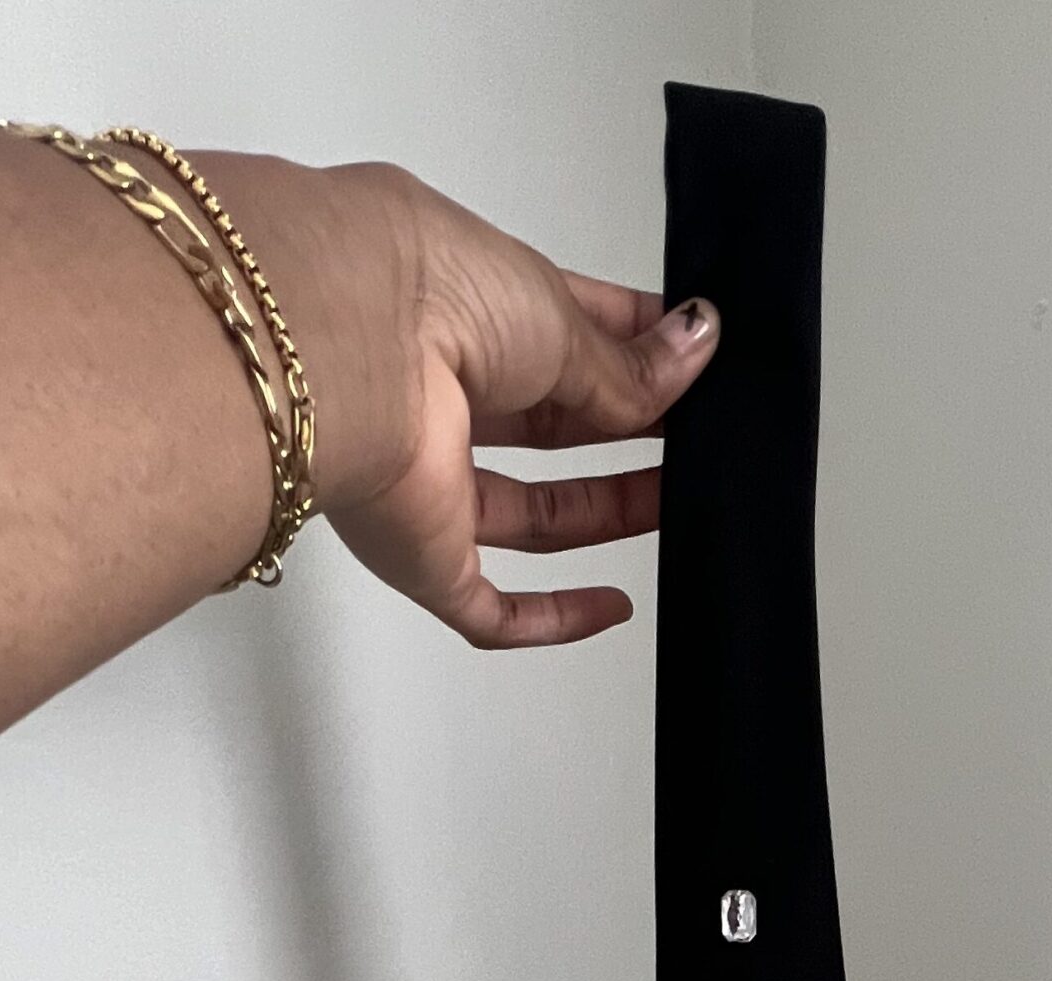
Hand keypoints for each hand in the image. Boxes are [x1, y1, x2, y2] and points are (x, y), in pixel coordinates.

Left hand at [316, 166, 719, 647]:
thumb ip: (629, 363)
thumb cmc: (435, 291)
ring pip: (531, 517)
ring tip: (683, 502)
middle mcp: (445, 395)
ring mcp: (431, 484)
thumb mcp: (561, 318)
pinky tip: (614, 605)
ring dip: (606, 514)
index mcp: (472, 309)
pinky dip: (555, 618)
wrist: (347, 349)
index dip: (635, 350)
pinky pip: (492, 608)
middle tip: (704, 436)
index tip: (698, 359)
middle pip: (553, 431)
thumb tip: (699, 351)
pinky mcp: (423, 559)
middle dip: (630, 432)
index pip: (570, 337)